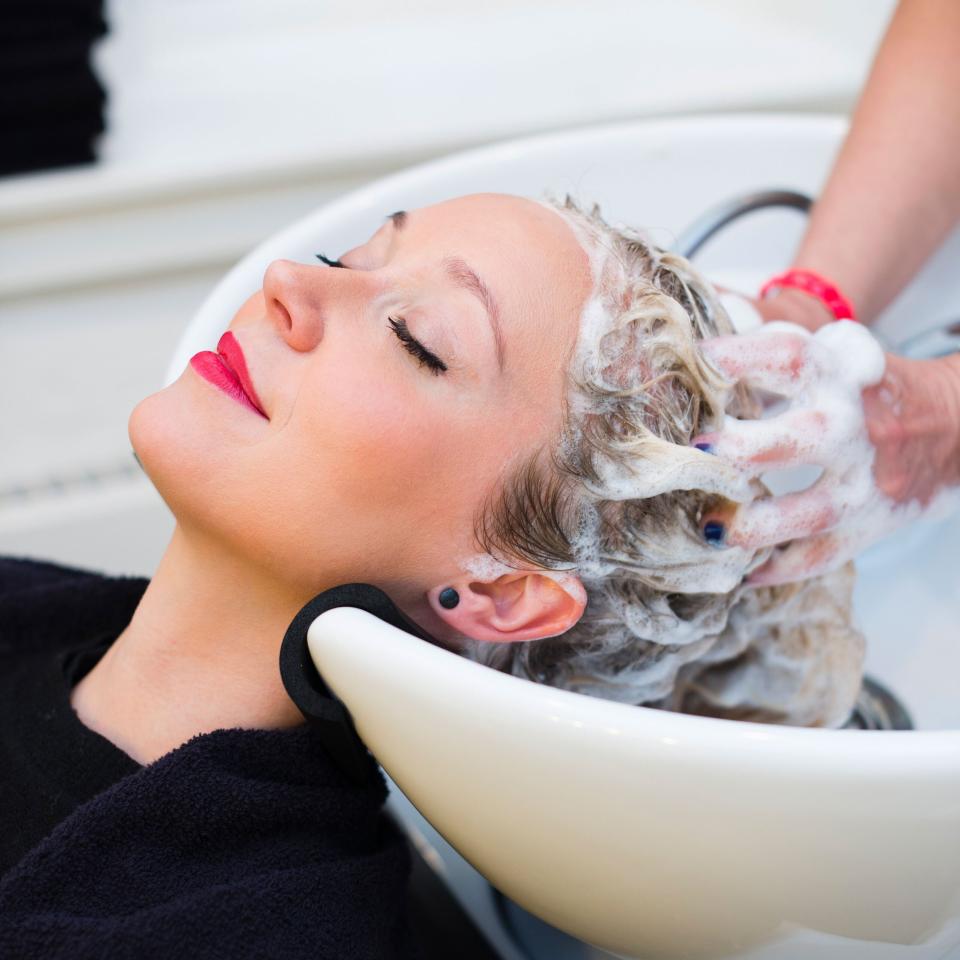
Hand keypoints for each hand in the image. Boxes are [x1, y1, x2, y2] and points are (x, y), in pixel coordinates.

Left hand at [694, 322, 959, 585]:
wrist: (955, 426)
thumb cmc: (871, 390)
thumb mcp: (835, 358)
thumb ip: (773, 355)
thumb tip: (696, 355)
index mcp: (840, 376)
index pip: (792, 357)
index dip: (742, 356)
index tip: (699, 362)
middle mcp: (854, 428)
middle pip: (801, 437)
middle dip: (744, 448)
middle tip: (697, 452)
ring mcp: (866, 481)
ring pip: (810, 511)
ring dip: (755, 526)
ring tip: (710, 530)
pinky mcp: (874, 523)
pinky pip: (824, 555)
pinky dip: (781, 569)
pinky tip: (742, 572)